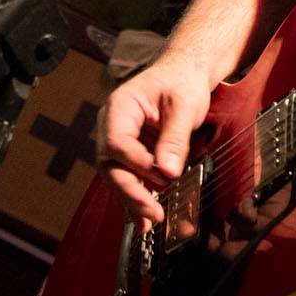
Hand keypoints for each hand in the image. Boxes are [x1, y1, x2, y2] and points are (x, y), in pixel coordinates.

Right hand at [97, 54, 214, 223]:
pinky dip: (138, 197)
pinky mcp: (131, 154)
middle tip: (152, 212)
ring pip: (118, 176)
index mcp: (120, 107)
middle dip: (130, 190)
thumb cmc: (182, 83)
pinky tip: (146, 219)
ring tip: (150, 221)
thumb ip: (175, 138)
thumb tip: (168, 172)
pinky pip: (130, 178)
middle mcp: (112, 126)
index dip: (136, 162)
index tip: (161, 175)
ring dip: (133, 199)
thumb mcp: (184, 106)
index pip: (117, 142)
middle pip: (110, 164)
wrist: (184, 75)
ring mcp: (119, 142)